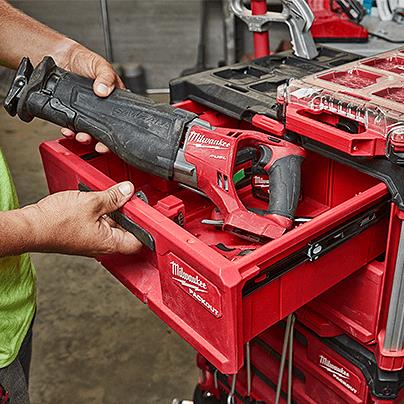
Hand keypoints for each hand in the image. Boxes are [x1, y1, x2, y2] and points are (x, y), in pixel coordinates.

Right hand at [22, 181, 141, 255]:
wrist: (30, 226)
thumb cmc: (55, 222)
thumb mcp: (91, 202)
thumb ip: (113, 197)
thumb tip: (127, 191)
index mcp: (109, 242)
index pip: (138, 241)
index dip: (145, 226)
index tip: (146, 211)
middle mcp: (102, 245)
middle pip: (126, 230)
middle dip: (128, 213)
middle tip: (127, 198)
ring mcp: (92, 240)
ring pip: (111, 225)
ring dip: (113, 210)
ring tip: (110, 196)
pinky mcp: (82, 234)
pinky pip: (98, 223)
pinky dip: (101, 212)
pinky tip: (96, 200)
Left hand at [56, 41, 122, 152]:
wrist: (62, 58)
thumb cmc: (85, 61)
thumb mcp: (101, 65)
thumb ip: (105, 76)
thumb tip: (103, 90)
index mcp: (113, 101)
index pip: (119, 120)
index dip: (118, 133)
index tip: (114, 141)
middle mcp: (100, 110)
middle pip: (105, 132)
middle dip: (102, 142)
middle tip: (99, 146)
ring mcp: (85, 113)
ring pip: (88, 132)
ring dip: (85, 138)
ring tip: (82, 137)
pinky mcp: (71, 114)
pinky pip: (72, 127)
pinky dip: (69, 132)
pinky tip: (68, 130)